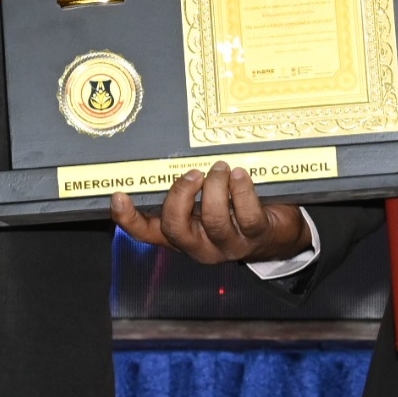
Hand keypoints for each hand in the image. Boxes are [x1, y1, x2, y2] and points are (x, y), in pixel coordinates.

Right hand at [109, 163, 312, 264]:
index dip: (128, 218)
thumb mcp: (205, 203)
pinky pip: (247, 216)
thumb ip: (187, 189)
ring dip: (215, 188)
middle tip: (193, 173)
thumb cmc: (235, 210)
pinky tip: (240, 175)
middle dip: (180, 196)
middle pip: (175, 229)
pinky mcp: (256, 236)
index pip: (146, 232)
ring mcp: (228, 244)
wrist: (279, 234)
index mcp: (182, 233)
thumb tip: (167, 152)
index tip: (118, 195)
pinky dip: (242, 191)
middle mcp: (199, 243)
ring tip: (221, 168)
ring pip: (213, 220)